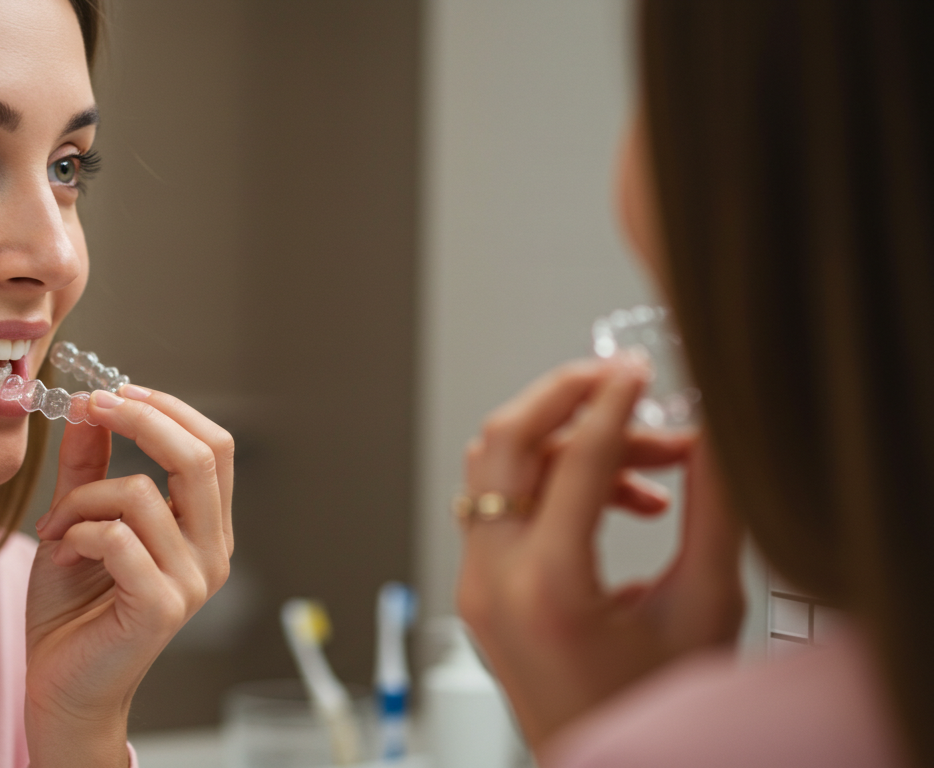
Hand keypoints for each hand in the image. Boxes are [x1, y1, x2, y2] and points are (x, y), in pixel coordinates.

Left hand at [23, 385, 233, 766]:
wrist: (59, 683)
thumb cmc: (74, 609)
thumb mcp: (80, 518)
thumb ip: (91, 464)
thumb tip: (91, 406)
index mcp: (205, 528)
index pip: (214, 446)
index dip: (166, 407)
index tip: (109, 391)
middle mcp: (213, 553)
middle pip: (202, 456)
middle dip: (140, 417)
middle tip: (90, 406)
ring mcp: (192, 582)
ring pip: (143, 493)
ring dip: (82, 499)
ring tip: (56, 528)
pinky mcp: (161, 606)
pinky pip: (116, 537)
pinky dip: (76, 534)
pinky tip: (63, 555)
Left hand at [455, 358, 744, 751]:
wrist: (615, 766)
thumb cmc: (655, 711)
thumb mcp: (704, 607)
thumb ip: (714, 510)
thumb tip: (715, 432)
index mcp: (548, 589)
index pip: (575, 458)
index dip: (615, 402)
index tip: (641, 371)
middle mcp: (494, 582)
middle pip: (504, 441)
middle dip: (565, 397)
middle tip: (623, 384)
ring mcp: (475, 585)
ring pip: (497, 466)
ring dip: (566, 442)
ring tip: (651, 467)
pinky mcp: (477, 587)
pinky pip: (499, 502)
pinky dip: (550, 480)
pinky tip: (622, 499)